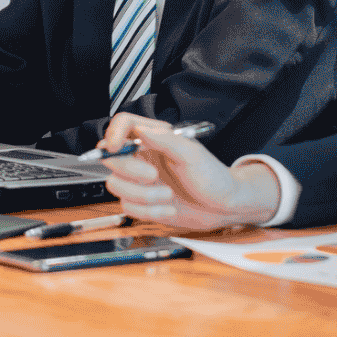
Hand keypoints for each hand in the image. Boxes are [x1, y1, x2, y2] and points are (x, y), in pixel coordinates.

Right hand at [96, 113, 279, 229]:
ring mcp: (141, 182)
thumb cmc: (214, 177)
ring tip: (168, 196)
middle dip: (130, 171)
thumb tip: (140, 129)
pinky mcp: (143, 204)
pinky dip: (149, 211)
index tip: (115, 146)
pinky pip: (128, 207)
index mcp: (155, 139)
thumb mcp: (192, 154)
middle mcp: (144, 158)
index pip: (123, 125)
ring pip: (116, 185)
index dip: (113, 133)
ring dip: (143, 195)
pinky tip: (169, 208)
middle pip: (112, 158)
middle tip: (153, 176)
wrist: (224, 207)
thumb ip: (164, 140)